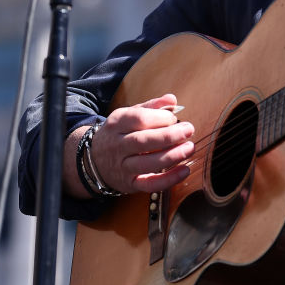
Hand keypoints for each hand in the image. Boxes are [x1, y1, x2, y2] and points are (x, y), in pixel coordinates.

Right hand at [78, 93, 194, 194]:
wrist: (94, 160)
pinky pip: (150, 184)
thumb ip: (152, 106)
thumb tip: (172, 99)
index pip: (139, 119)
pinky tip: (185, 170)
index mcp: (117, 123)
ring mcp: (123, 166)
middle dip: (169, 136)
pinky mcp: (130, 184)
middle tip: (188, 129)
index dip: (160, 118)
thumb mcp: (129, 115)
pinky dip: (169, 179)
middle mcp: (118, 145)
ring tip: (189, 147)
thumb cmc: (120, 134)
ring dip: (172, 156)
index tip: (174, 118)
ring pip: (147, 163)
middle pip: (143, 141)